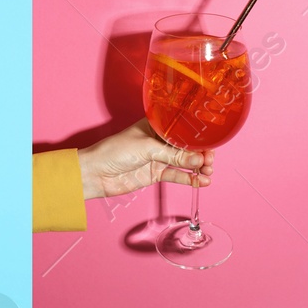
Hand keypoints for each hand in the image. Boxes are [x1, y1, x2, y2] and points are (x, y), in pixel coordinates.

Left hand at [77, 119, 213, 199]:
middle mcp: (159, 140)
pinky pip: (177, 176)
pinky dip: (190, 179)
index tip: (211, 144)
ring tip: (208, 173)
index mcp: (156, 125)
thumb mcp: (146, 148)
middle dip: (201, 153)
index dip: (198, 136)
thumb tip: (198, 160)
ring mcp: (158, 158)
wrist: (95, 173)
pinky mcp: (156, 174)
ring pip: (184, 162)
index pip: (183, 129)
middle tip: (210, 161)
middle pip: (187, 146)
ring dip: (198, 167)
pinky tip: (201, 182)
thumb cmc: (114, 151)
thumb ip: (173, 155)